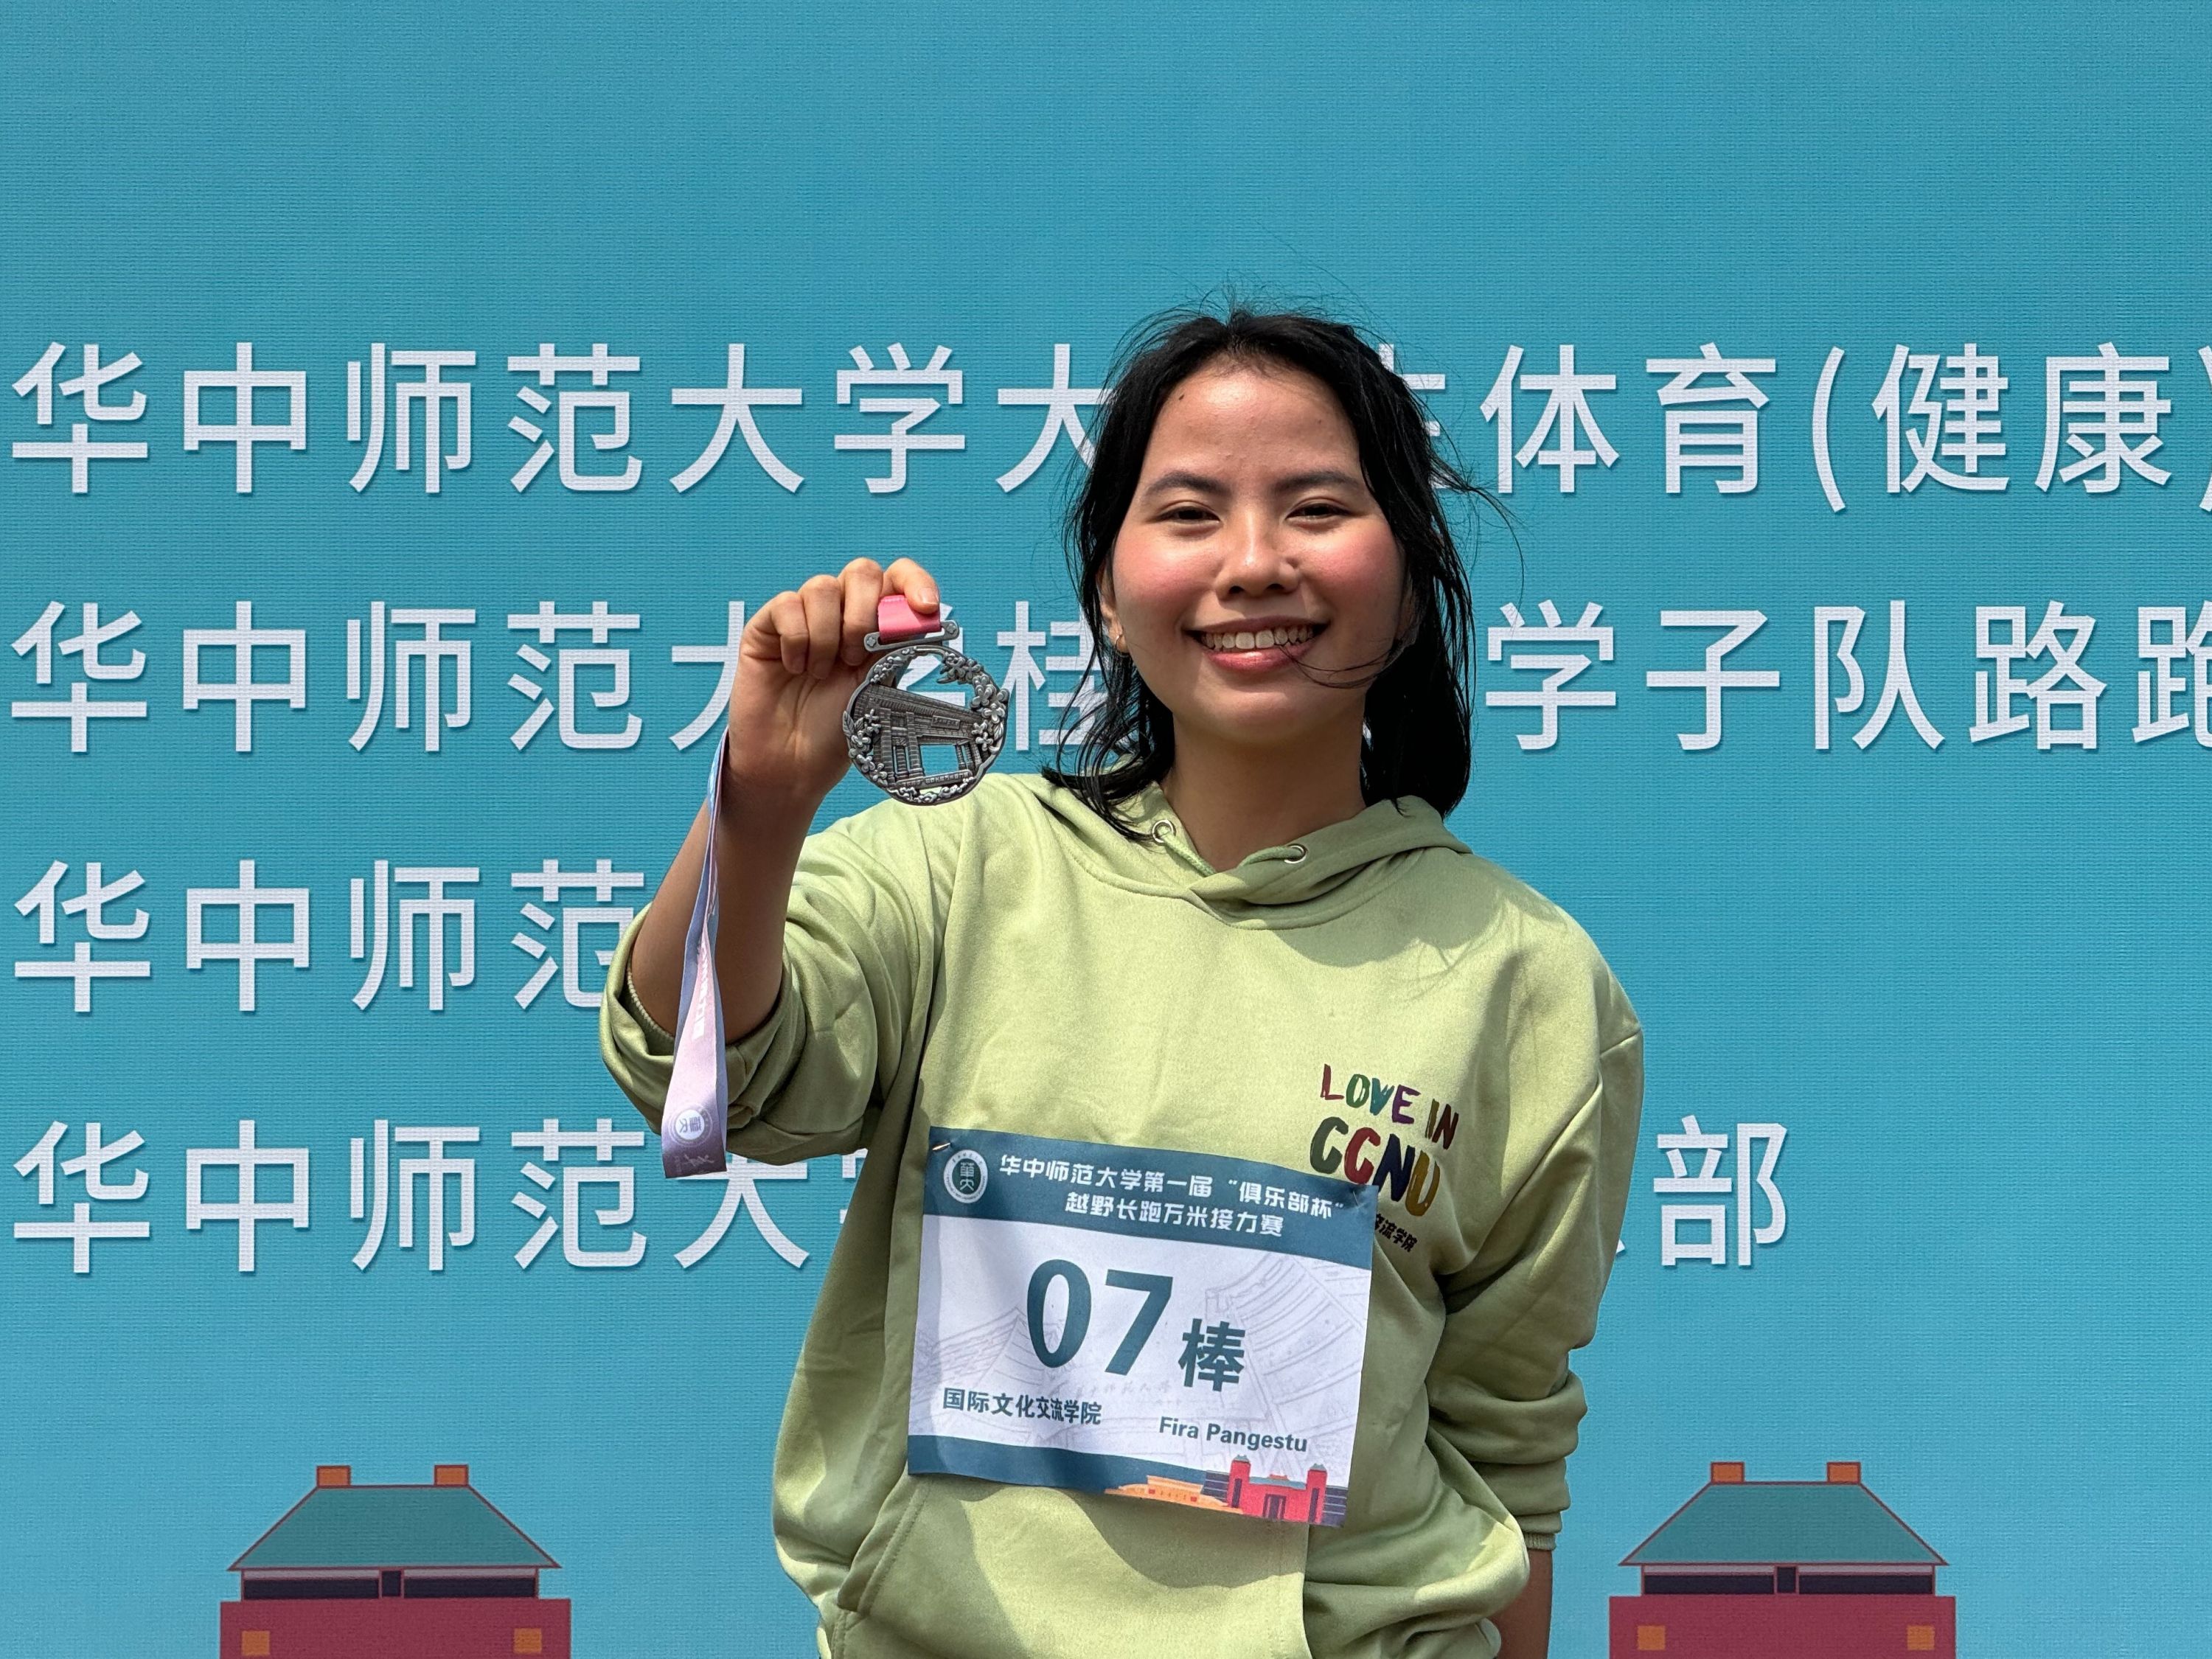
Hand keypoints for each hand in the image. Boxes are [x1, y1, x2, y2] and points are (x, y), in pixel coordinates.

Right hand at [724, 556, 941, 808]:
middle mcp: (841, 615)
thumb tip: (922, 616)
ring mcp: (804, 617)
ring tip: (821, 673)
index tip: (926, 606)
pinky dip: (797, 639)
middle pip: (862, 571)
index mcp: (876, 627)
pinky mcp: (768, 626)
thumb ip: (896, 648)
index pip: (898, 580)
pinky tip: (794, 668)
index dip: (914, 582)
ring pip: (822, 586)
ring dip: (828, 633)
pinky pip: (787, 604)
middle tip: (856, 658)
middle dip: (865, 612)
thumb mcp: (878, 688)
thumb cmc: (835, 732)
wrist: (790, 765)